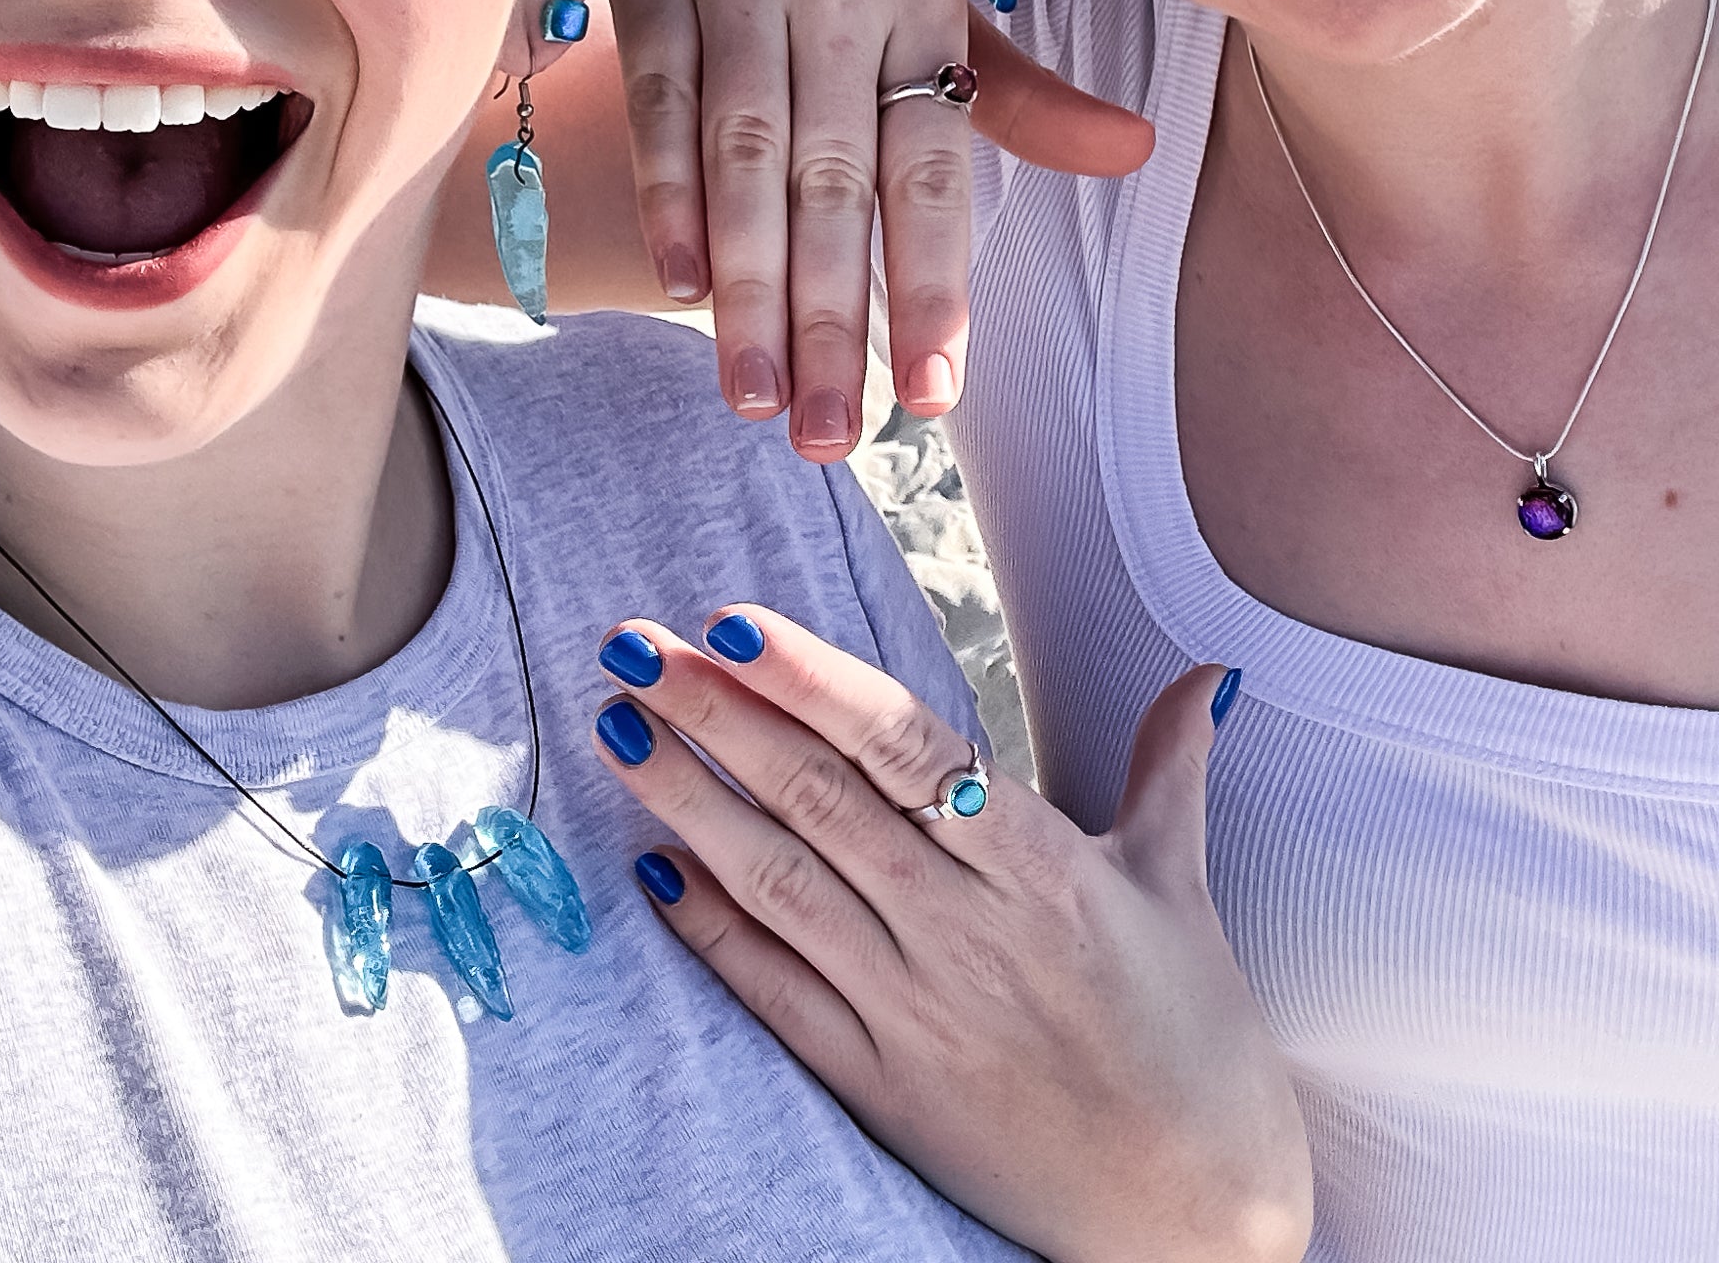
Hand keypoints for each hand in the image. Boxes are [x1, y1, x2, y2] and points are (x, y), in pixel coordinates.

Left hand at [590, 607, 1311, 1262]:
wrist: (1196, 1229)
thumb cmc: (1196, 1047)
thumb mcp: (1184, 893)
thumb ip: (1169, 771)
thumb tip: (1205, 674)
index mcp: (1046, 869)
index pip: (904, 748)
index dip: (811, 681)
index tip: (730, 622)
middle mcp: (969, 932)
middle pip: (819, 801)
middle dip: (718, 714)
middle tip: (633, 644)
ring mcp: (916, 1012)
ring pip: (780, 884)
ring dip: (690, 801)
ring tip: (619, 726)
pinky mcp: (880, 1087)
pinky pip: (777, 994)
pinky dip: (711, 930)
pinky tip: (653, 865)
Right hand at [614, 0, 1152, 461]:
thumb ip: (1013, 92)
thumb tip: (1135, 154)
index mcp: (922, 7)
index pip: (931, 168)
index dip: (930, 283)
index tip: (929, 396)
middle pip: (833, 181)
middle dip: (829, 318)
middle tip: (826, 439)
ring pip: (746, 157)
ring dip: (748, 286)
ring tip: (753, 397)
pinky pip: (660, 103)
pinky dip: (670, 195)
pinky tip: (681, 286)